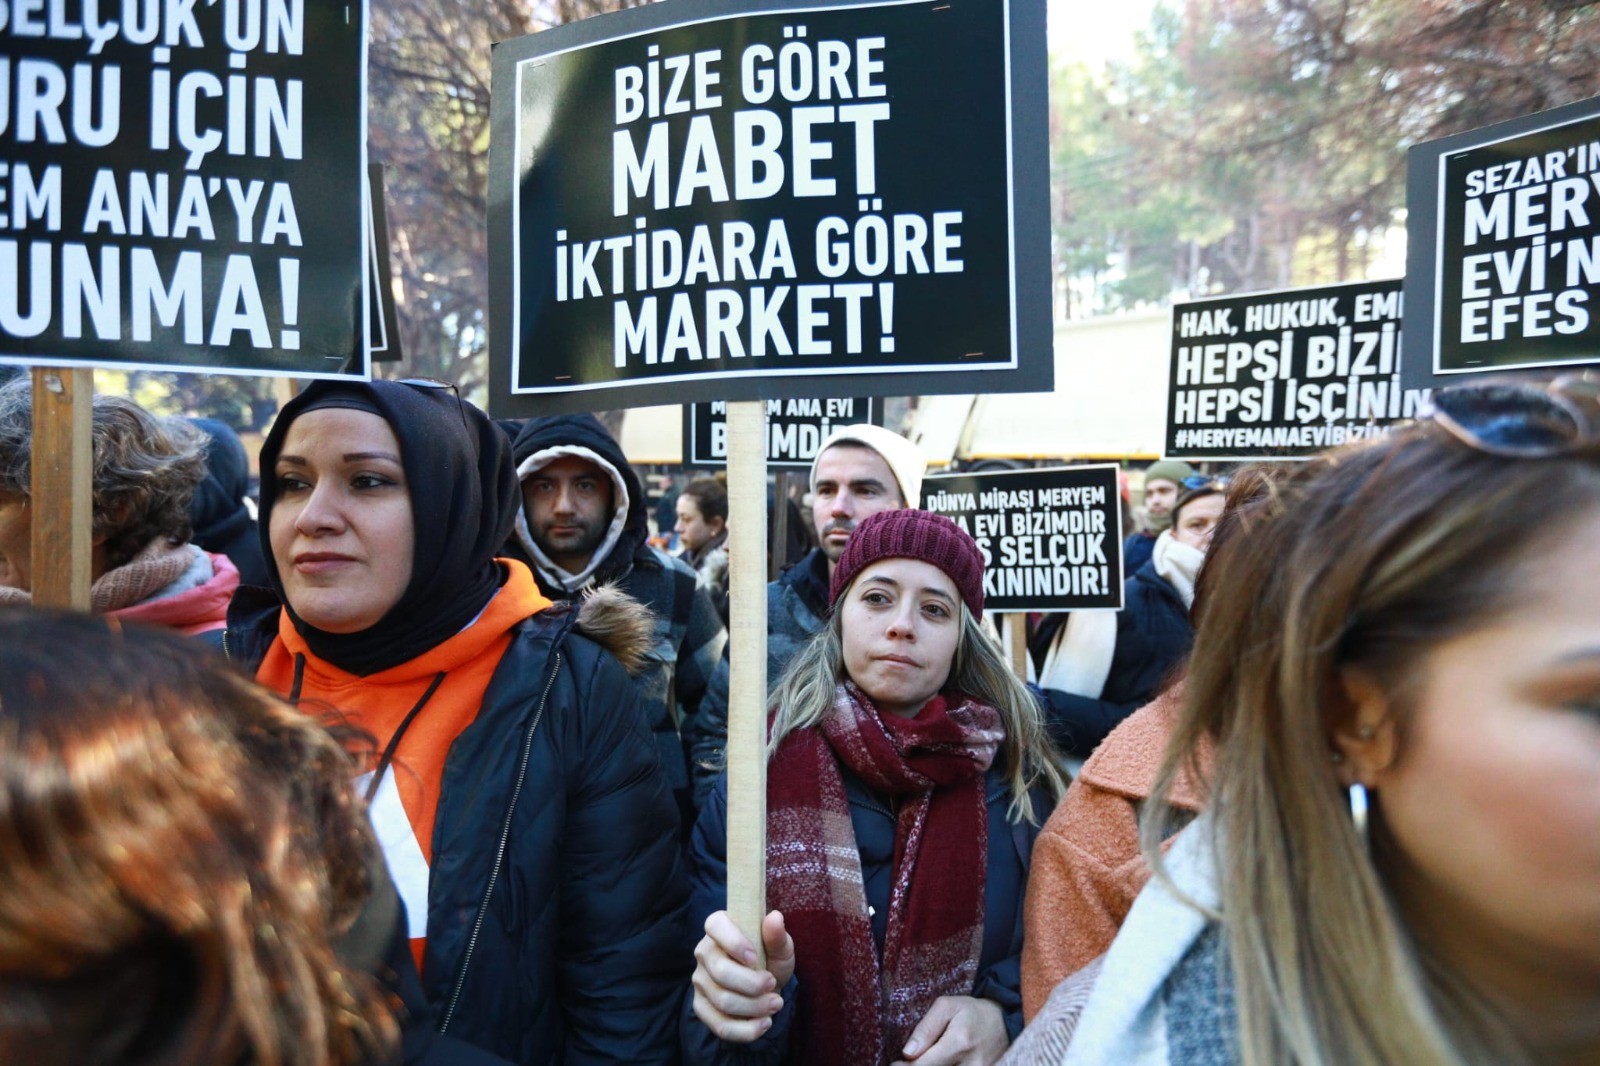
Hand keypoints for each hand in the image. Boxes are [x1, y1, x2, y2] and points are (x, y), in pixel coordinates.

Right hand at [690, 910, 796, 1042]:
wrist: (766, 985)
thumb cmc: (770, 958)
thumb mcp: (780, 947)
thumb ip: (777, 936)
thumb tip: (775, 918)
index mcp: (719, 926)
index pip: (715, 926)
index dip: (734, 942)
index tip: (754, 957)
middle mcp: (704, 951)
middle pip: (721, 972)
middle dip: (753, 985)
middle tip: (773, 985)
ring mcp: (699, 980)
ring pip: (722, 1001)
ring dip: (755, 1008)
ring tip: (775, 1004)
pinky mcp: (701, 1007)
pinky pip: (720, 1026)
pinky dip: (746, 1030)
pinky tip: (764, 1023)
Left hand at [891, 996, 1007, 1065]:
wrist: (1005, 1022)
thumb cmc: (972, 1012)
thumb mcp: (947, 1007)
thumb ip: (925, 1028)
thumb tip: (907, 1053)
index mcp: (960, 1043)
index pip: (924, 1065)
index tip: (896, 1064)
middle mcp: (972, 1064)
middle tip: (907, 1063)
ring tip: (928, 1059)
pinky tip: (940, 1063)